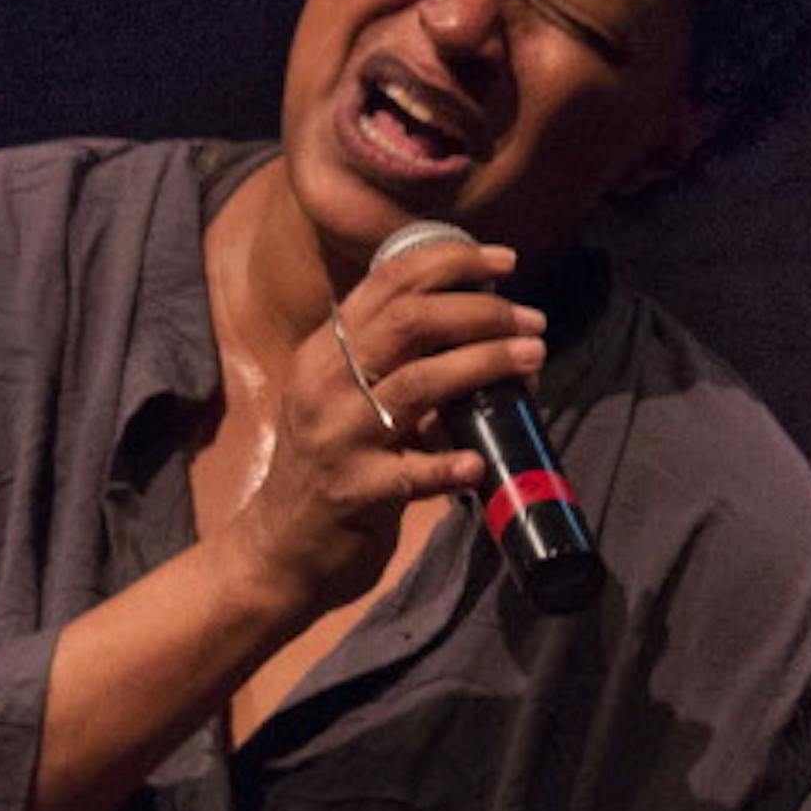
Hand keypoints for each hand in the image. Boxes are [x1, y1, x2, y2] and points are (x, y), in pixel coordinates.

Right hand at [235, 234, 546, 610]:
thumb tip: (477, 324)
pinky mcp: (352, 492)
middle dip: (481, 311)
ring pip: (419, 383)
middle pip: (409, 322)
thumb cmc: (328, 467)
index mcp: (323, 353)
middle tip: (531, 320)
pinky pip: (411, 473)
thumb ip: (388, 361)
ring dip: (485, 364)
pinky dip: (450, 465)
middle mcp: (323, 385)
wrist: (279, 548)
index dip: (451, 262)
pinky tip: (477, 463)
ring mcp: (336, 438)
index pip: (387, 283)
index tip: (505, 261)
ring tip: (532, 359)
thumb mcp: (341, 399)